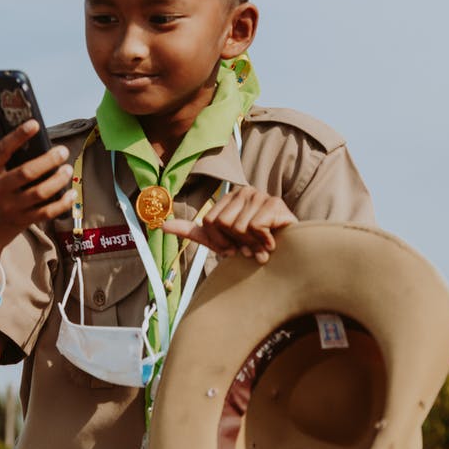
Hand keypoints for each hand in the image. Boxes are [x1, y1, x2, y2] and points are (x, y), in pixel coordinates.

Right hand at [0, 119, 75, 268]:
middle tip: (62, 151)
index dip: (18, 136)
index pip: (2, 151)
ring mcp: (11, 207)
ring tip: (67, 169)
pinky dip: (62, 204)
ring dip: (57, 180)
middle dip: (47, 160)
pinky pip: (46, 212)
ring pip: (39, 193)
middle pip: (25, 173)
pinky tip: (71, 193)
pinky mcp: (23, 221)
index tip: (34, 124)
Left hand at [160, 186, 295, 262]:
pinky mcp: (275, 203)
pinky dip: (264, 242)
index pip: (208, 222)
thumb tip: (161, 225)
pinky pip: (255, 226)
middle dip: (237, 244)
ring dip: (252, 245)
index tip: (234, 249)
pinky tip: (273, 242)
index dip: (219, 242)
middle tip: (251, 249)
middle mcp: (244, 191)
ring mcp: (260, 195)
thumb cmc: (253, 247)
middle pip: (223, 224)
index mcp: (229, 197)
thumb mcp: (219, 240)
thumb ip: (192, 231)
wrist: (287, 257)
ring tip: (263, 246)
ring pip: (239, 227)